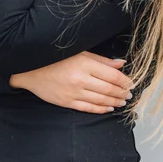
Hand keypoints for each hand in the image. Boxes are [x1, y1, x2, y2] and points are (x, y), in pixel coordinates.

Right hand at [9, 51, 134, 113]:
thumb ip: (101, 60)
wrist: (31, 69)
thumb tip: (121, 63)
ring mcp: (74, 92)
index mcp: (85, 63)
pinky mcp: (67, 102)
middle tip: (129, 94)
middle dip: (122, 92)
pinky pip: (88, 108)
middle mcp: (81, 79)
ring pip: (100, 100)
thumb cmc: (56, 57)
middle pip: (108, 89)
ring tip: (122, 101)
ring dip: (114, 102)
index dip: (125, 81)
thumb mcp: (79, 52)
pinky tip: (108, 108)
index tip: (131, 83)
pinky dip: (101, 109)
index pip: (112, 75)